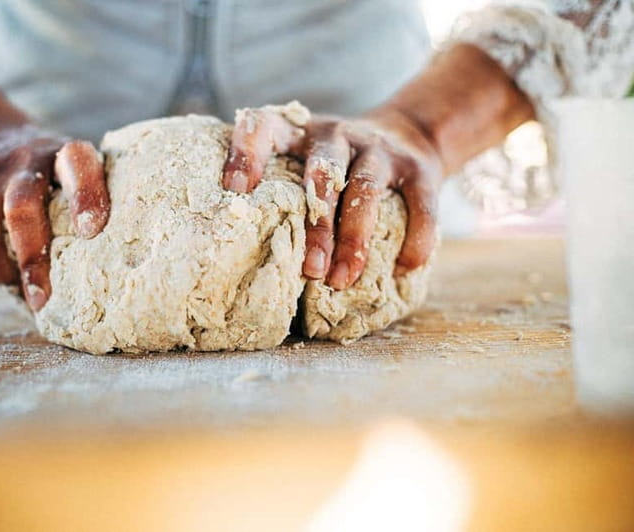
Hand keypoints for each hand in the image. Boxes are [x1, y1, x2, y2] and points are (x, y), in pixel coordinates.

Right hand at [0, 123, 108, 310]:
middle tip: (45, 297)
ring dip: (5, 273)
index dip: (85, 196)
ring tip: (26, 296)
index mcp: (64, 154)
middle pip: (22, 207)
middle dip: (32, 257)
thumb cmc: (50, 168)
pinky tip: (8, 280)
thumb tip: (116, 264)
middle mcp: (25, 160)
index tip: (91, 232)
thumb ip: (93, 199)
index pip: (76, 166)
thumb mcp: (75, 168)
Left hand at [223, 106, 441, 289]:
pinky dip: (416, 238)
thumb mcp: (304, 161)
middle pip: (321, 173)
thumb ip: (278, 189)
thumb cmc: (336, 167)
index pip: (264, 127)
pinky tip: (403, 268)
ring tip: (341, 279)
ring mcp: (379, 149)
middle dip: (315, 225)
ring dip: (354, 239)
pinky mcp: (419, 168)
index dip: (247, 153)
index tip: (235, 191)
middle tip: (308, 271)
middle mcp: (336, 134)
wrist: (409, 133)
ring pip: (365, 190)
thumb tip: (236, 250)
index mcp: (298, 132)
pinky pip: (420, 205)